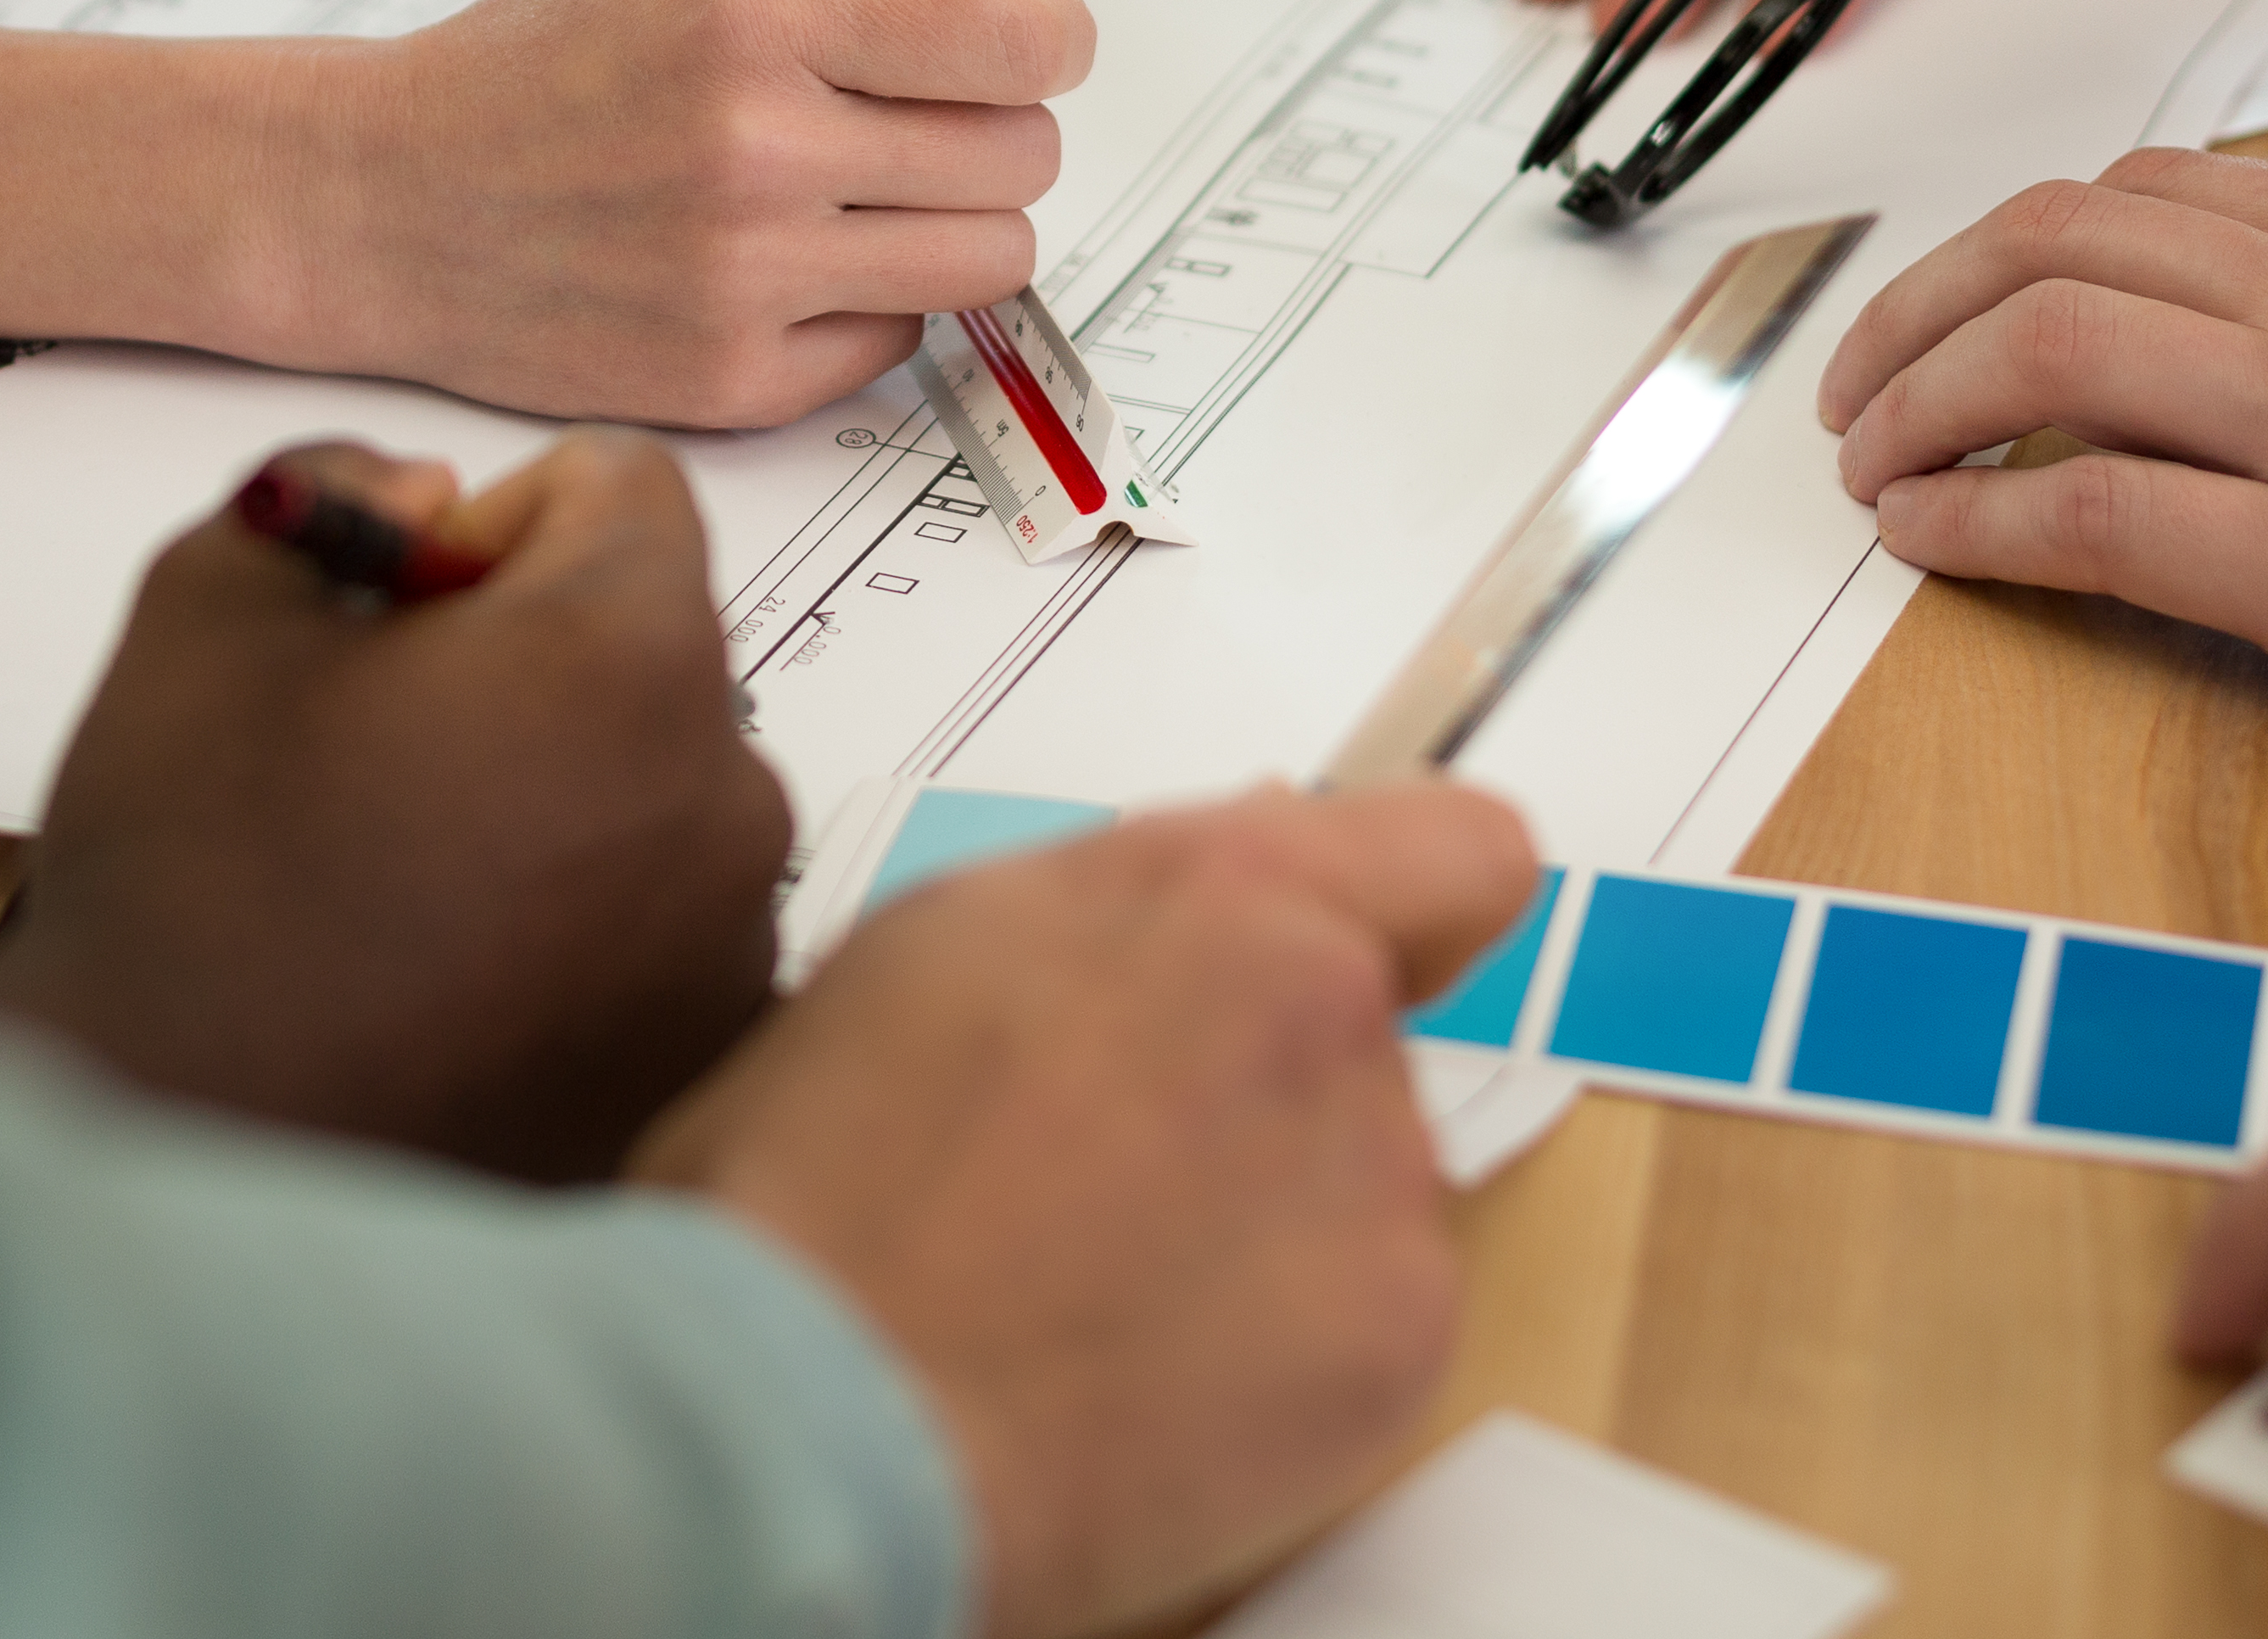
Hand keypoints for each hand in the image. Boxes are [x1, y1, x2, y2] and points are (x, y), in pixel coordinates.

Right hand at [0, 433, 785, 1182]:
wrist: (175, 1177)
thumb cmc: (192, 898)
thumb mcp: (209, 608)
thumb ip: (330, 491)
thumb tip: (421, 501)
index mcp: (627, 655)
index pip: (625, 489)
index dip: (496, 524)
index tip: (403, 610)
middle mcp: (728, 799)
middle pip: (652, 650)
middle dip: (532, 667)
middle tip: (381, 753)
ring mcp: (730, 950)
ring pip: (662, 797)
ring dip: (561, 803)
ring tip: (405, 888)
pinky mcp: (704, 1067)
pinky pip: (670, 934)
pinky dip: (585, 933)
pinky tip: (452, 985)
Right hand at [279, 0, 1095, 427]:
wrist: (380, 206)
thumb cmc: (534, 66)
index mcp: (750, 20)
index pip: (1010, 37)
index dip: (1051, 29)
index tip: (1035, 29)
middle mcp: (757, 153)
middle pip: (1023, 153)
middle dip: (1003, 119)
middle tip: (930, 107)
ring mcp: (747, 281)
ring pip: (992, 258)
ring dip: (960, 218)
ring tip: (873, 186)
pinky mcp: (734, 384)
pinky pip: (901, 343)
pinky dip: (875, 302)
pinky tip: (793, 260)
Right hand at [640, 784, 1540, 1638]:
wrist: (813, 1415)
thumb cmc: (815, 1183)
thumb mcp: (939, 950)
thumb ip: (1117, 912)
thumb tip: (1209, 915)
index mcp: (1214, 888)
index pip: (1453, 852)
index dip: (1424, 909)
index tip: (1384, 959)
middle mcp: (1322, 1004)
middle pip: (1364, 1036)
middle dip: (1267, 1091)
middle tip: (1117, 1179)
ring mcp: (1378, 1174)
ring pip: (1364, 1183)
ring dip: (1271, 1227)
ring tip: (1102, 1298)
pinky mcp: (1399, 1335)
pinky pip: (1372, 1321)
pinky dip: (1287, 1356)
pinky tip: (1150, 1385)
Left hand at [1812, 148, 2267, 789]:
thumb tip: (2254, 297)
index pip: (2135, 194)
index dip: (2005, 250)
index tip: (1950, 312)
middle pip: (2046, 242)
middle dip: (1910, 311)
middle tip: (1854, 388)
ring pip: (2039, 346)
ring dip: (1912, 401)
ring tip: (1867, 462)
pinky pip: (2091, 507)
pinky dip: (1976, 515)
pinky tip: (1929, 539)